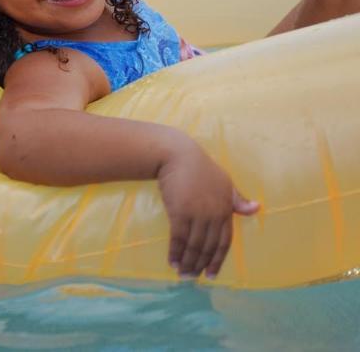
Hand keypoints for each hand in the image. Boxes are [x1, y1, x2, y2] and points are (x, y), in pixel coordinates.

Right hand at [157, 139, 258, 279]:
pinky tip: (172, 261)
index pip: (224, 241)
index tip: (211, 274)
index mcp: (226, 208)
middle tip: (193, 277)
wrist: (177, 154)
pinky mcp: (180, 212)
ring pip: (194, 245)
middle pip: (208, 247)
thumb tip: (258, 208)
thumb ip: (237, 199)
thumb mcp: (225, 182)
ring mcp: (197, 214)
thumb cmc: (200, 167)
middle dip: (201, 264)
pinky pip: (179, 238)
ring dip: (188, 262)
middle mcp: (213, 214)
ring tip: (182, 273)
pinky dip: (176, 252)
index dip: (218, 260)